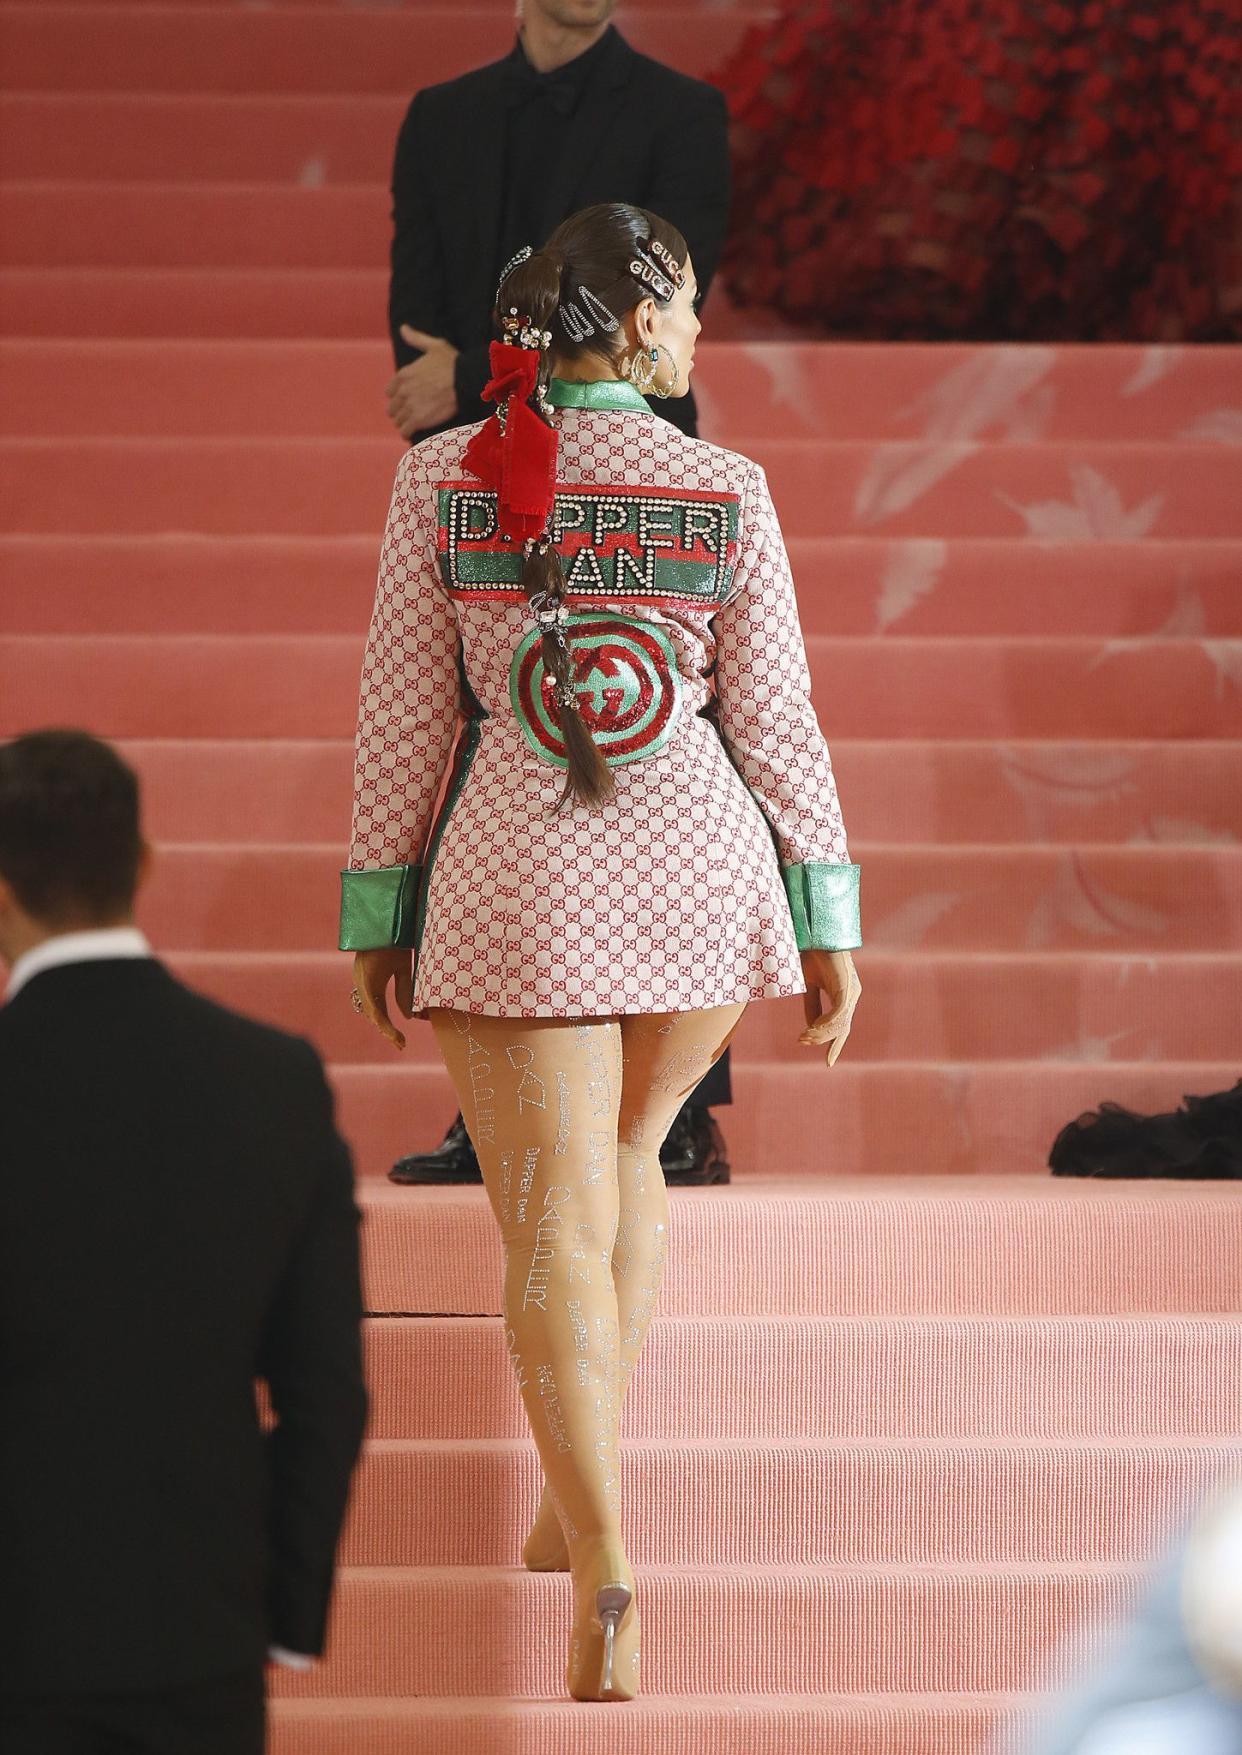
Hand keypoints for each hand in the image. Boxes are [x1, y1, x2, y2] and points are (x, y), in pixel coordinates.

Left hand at [352, 948, 414, 1050]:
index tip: (401, 1041)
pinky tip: (387, 1027)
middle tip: (401, 1045)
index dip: (389, 1027)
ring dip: (384, 1027)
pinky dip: (380, 1016)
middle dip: (387, 1031)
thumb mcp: (403, 968)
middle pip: (373, 1014)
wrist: (390, 919)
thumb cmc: (395, 939)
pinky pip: (371, 1001)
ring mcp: (362, 980)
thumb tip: (408, 1016)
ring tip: (397, 1040)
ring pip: (371, 1011)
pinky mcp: (365, 976)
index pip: (379, 1010)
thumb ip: (404, 990)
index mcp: (372, 982)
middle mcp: (363, 983)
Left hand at [385, 325, 459, 437]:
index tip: (406, 399)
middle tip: (410, 414)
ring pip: (397, 420)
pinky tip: (412, 432)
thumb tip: (403, 328)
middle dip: (400, 411)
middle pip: (392, 408)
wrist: (464, 380)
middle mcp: (403, 391)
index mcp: (404, 374)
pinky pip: (405, 430)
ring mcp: (410, 406)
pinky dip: (407, 432)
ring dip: (403, 423)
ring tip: (412, 424)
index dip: (397, 396)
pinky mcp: (418, 420)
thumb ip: (416, 339)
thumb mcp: (434, 345)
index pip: (390, 391)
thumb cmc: (452, 362)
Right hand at [799, 949, 860, 1066]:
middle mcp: (851, 995)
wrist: (814, 933)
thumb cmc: (811, 954)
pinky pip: (839, 1012)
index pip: (842, 1027)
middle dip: (823, 1040)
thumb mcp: (808, 985)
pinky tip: (813, 1028)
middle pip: (841, 1029)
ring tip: (803, 1036)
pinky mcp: (846, 986)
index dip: (835, 1045)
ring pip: (840, 1023)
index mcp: (844, 995)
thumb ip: (812, 1005)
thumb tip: (811, 1027)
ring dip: (820, 1032)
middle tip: (802, 1041)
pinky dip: (826, 1023)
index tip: (828, 1063)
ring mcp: (851, 991)